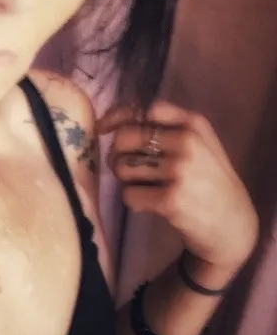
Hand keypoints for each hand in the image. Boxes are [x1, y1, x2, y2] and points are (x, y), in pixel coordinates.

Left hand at [96, 101, 258, 273]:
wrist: (232, 223)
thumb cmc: (207, 181)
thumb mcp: (198, 144)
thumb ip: (163, 128)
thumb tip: (110, 123)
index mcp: (193, 124)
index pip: (142, 111)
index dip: (116, 118)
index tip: (103, 129)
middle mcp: (187, 142)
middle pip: (124, 139)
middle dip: (118, 155)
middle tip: (128, 169)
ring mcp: (179, 171)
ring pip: (122, 167)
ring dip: (126, 181)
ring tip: (146, 188)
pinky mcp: (170, 199)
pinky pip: (128, 194)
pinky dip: (133, 201)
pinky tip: (151, 204)